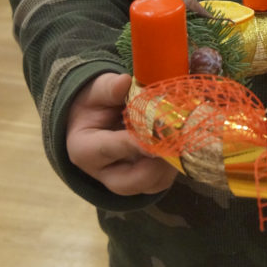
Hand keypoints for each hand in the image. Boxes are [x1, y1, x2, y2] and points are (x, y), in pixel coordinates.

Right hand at [66, 73, 177, 195]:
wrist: (94, 120)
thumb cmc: (96, 105)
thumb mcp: (97, 92)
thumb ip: (109, 88)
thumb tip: (124, 82)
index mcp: (85, 150)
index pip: (111, 149)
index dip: (136, 141)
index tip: (159, 130)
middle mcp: (103, 173)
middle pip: (133, 180)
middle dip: (158, 159)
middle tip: (177, 135)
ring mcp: (124, 182)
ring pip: (152, 183)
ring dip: (170, 163)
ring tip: (182, 137)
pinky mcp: (142, 183)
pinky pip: (161, 181)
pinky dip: (174, 165)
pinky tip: (180, 143)